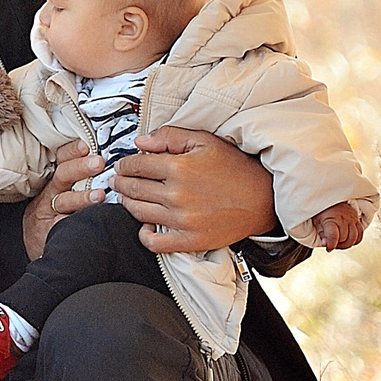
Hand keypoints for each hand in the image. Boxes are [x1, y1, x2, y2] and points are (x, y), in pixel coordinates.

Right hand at [20, 138, 104, 259]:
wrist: (40, 251)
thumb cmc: (54, 221)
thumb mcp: (59, 197)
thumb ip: (77, 182)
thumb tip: (104, 164)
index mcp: (55, 184)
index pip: (60, 161)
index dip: (71, 152)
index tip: (85, 145)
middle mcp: (50, 197)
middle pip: (62, 177)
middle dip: (80, 168)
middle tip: (98, 163)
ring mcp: (51, 216)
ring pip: (64, 202)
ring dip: (82, 197)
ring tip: (99, 195)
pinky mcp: (55, 233)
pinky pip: (66, 226)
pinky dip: (78, 222)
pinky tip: (91, 221)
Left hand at [113, 126, 275, 254]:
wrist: (262, 198)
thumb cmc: (235, 168)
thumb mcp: (204, 141)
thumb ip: (169, 137)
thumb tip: (140, 142)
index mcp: (178, 168)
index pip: (135, 165)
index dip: (124, 164)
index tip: (123, 165)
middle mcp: (177, 195)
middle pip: (132, 189)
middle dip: (121, 182)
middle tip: (118, 180)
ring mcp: (182, 220)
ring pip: (138, 212)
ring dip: (127, 203)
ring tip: (127, 197)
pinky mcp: (190, 240)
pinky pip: (154, 243)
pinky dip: (144, 235)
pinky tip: (145, 225)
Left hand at [312, 203, 365, 249]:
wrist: (330, 199)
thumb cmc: (322, 211)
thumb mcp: (317, 222)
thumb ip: (322, 234)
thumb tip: (326, 245)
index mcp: (331, 219)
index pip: (334, 236)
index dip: (331, 245)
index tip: (328, 248)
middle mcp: (343, 218)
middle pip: (344, 239)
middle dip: (338, 245)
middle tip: (332, 244)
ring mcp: (352, 219)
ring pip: (354, 238)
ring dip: (347, 244)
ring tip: (339, 243)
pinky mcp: (357, 220)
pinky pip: (360, 234)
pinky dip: (355, 240)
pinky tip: (348, 240)